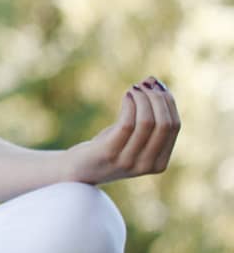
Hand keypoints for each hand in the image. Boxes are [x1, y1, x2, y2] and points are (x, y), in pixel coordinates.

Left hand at [66, 77, 180, 184]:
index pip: (174, 127)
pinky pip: (127, 124)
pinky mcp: (109, 154)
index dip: (169, 102)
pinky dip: (130, 105)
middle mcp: (147, 165)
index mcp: (159, 163)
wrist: (77, 169)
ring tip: (134, 88)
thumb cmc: (107, 147)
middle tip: (146, 83)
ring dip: (143, 99)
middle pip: (164, 124)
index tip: (158, 85)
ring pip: (147, 122)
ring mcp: (128, 161)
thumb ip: (147, 117)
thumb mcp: (132, 135)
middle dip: (157, 99)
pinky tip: (127, 95)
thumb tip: (155, 82)